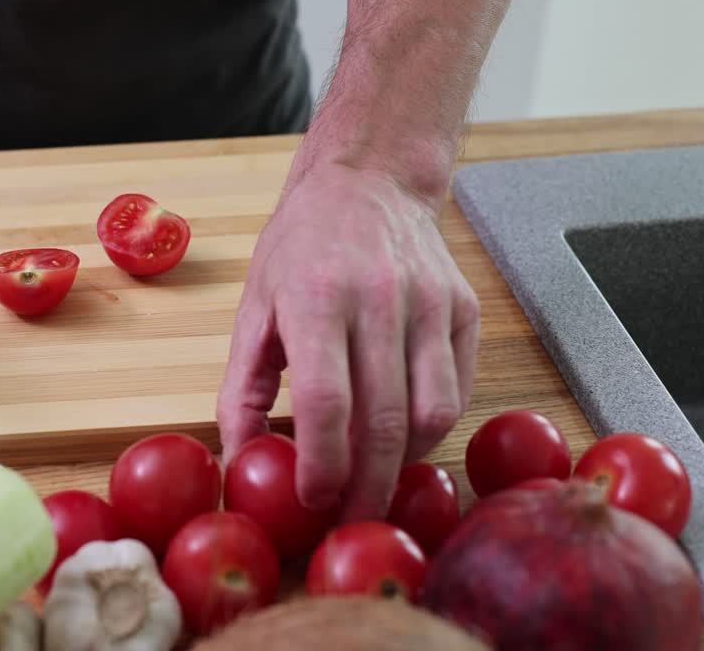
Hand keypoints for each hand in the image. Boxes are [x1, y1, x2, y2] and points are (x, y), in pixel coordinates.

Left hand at [216, 161, 479, 522]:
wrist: (368, 182)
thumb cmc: (300, 248)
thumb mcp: (254, 309)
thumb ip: (241, 389)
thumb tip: (239, 464)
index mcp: (317, 298)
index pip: (327, 402)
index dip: (322, 464)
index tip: (311, 501)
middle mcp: (380, 299)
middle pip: (384, 420)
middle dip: (367, 487)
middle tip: (348, 520)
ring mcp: (430, 304)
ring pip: (433, 414)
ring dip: (403, 463)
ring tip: (373, 481)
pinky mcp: (464, 309)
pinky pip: (457, 390)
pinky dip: (430, 429)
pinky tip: (400, 439)